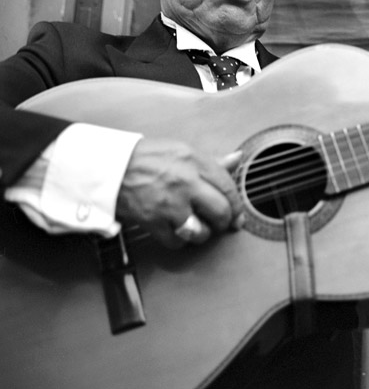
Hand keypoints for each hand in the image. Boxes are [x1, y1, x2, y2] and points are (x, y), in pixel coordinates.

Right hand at [116, 139, 242, 248]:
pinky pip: (176, 241)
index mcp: (195, 161)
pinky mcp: (152, 221)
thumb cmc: (143, 157)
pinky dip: (179, 240)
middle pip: (221, 211)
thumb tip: (236, 159)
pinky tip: (176, 231)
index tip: (237, 213)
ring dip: (202, 234)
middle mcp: (186, 182)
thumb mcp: (180, 151)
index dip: (237, 203)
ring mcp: (169, 203)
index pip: (229, 186)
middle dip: (225, 221)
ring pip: (201, 231)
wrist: (107, 167)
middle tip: (221, 223)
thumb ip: (210, 160)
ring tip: (197, 227)